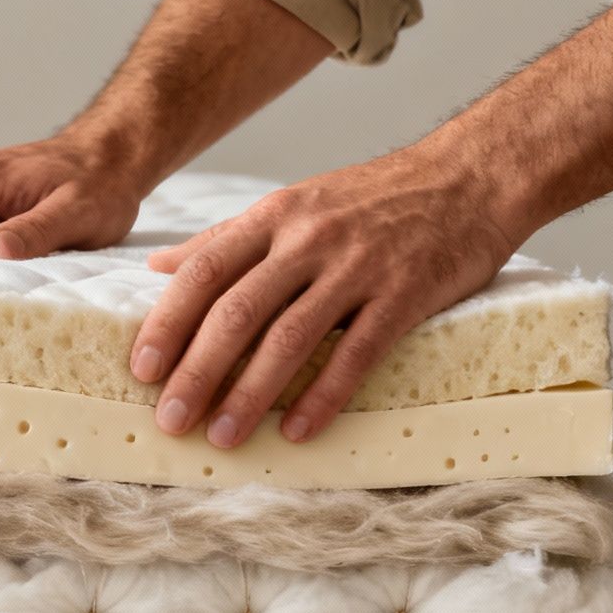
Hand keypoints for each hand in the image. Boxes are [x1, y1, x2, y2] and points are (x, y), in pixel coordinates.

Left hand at [130, 152, 524, 447]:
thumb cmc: (373, 198)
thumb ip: (226, 239)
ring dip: (251, 394)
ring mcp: (358, 266)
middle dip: (198, 371)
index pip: (205, 271)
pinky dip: (325, 394)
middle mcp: (309, 240)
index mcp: (274, 217)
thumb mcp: (292, 204)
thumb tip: (157, 266)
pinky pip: (359, 351)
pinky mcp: (406, 293)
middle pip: (237, 311)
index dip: (168, 322)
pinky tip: (299, 431)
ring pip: (290, 337)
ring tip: (222, 437)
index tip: (141, 368)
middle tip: (170, 420)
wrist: (471, 175)